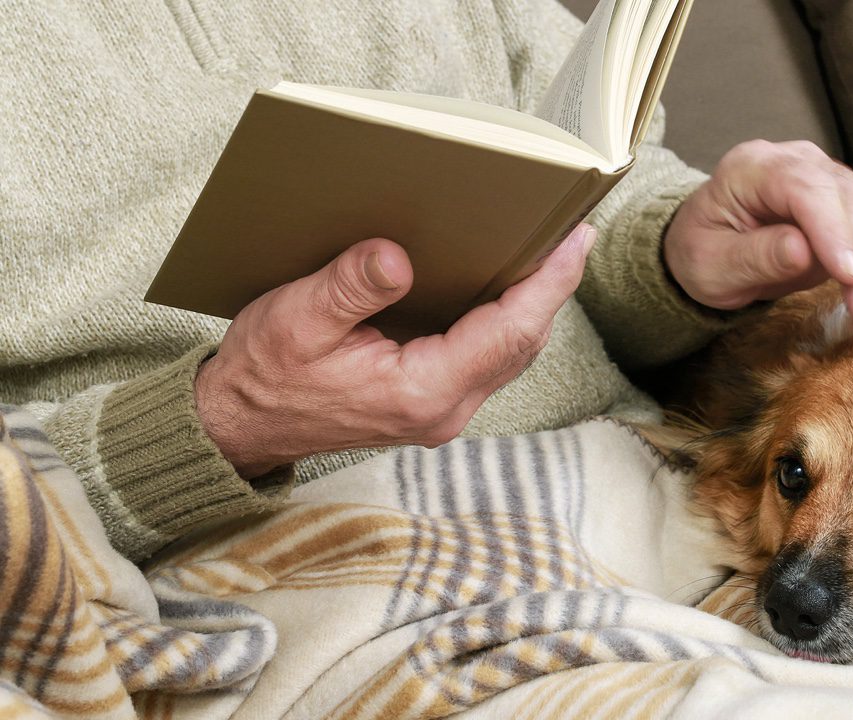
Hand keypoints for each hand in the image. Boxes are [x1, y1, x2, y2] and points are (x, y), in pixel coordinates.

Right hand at [194, 224, 595, 477]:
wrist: (241, 427)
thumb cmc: (266, 375)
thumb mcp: (296, 320)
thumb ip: (351, 288)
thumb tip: (397, 257)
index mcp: (420, 391)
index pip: (508, 333)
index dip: (548, 284)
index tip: (575, 240)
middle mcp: (445, 409)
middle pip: (522, 343)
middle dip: (552, 287)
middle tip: (572, 230)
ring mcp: (443, 409)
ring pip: (511, 352)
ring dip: (533, 303)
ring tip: (552, 249)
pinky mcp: (434, 401)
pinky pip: (488, 357)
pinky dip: (506, 318)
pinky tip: (505, 283)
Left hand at [664, 140, 852, 323]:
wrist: (710, 245)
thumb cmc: (703, 254)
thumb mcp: (711, 265)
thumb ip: (754, 256)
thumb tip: (803, 251)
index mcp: (755, 167)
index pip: (805, 190)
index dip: (833, 232)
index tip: (849, 277)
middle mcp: (800, 163)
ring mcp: (832, 179)